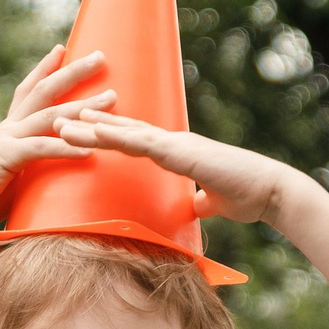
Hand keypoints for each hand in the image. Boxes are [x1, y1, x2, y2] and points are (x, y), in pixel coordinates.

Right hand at [0, 46, 113, 236]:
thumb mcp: (11, 178)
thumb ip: (30, 171)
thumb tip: (51, 180)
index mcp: (8, 130)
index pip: (29, 89)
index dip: (45, 67)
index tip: (63, 48)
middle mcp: (9, 127)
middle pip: (45, 90)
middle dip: (74, 72)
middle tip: (101, 56)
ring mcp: (7, 139)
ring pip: (50, 115)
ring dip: (83, 107)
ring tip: (111, 99)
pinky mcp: (6, 158)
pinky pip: (41, 149)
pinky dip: (66, 148)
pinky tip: (90, 151)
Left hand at [51, 111, 305, 226]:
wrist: (271, 192)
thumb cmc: (248, 197)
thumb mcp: (214, 203)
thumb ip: (200, 203)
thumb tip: (195, 209)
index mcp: (178, 152)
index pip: (134, 142)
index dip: (107, 134)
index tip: (81, 128)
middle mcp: (174, 143)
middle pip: (122, 132)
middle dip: (89, 126)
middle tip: (56, 119)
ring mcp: (176, 144)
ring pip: (125, 133)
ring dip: (91, 127)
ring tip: (61, 122)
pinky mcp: (181, 153)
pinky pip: (141, 143)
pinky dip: (116, 137)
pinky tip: (93, 132)